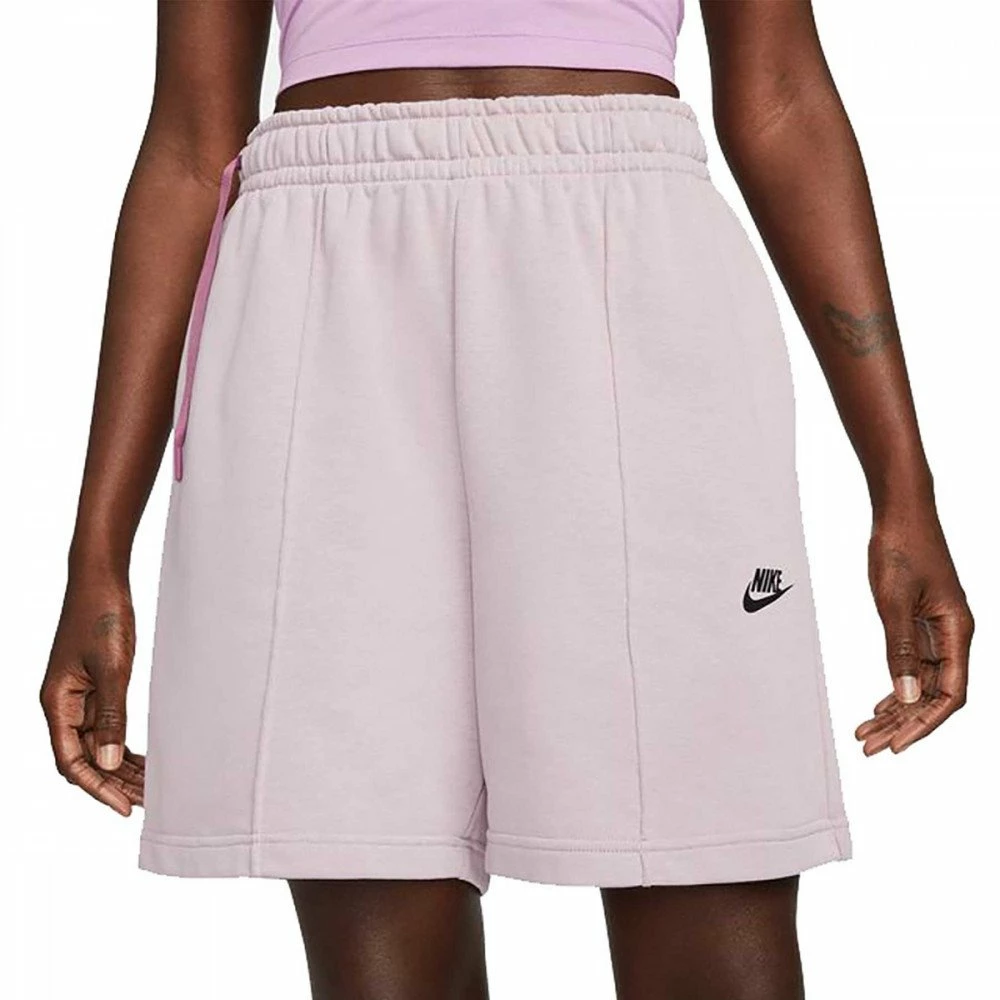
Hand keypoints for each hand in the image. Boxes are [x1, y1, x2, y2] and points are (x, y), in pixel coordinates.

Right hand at [40, 569, 143, 814]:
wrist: (102, 580)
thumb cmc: (102, 617)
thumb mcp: (113, 668)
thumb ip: (112, 715)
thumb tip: (111, 762)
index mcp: (57, 703)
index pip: (71, 761)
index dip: (97, 788)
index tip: (124, 808)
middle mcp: (63, 705)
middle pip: (85, 759)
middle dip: (114, 783)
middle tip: (148, 802)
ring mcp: (79, 697)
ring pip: (98, 745)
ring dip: (122, 767)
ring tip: (152, 787)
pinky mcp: (95, 687)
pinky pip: (106, 726)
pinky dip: (124, 744)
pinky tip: (145, 759)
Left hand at [855, 507, 972, 754]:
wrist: (900, 513)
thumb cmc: (902, 548)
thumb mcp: (894, 602)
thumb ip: (898, 649)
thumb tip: (903, 696)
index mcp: (957, 632)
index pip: (950, 694)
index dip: (925, 723)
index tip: (897, 744)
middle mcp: (952, 636)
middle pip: (933, 695)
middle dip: (903, 724)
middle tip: (868, 746)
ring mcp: (936, 631)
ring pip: (919, 683)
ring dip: (894, 709)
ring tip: (864, 732)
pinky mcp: (919, 623)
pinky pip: (910, 666)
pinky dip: (893, 686)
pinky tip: (878, 705)